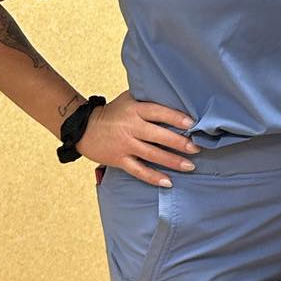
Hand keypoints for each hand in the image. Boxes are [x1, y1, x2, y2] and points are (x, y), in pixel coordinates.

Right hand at [75, 91, 198, 187]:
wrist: (84, 128)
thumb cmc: (113, 112)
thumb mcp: (129, 100)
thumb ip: (148, 100)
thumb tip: (175, 98)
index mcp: (134, 110)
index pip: (157, 112)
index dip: (175, 118)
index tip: (192, 124)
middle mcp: (130, 127)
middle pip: (157, 136)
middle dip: (179, 143)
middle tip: (196, 148)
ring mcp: (125, 145)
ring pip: (152, 154)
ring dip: (172, 161)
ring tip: (190, 166)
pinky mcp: (119, 160)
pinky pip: (139, 171)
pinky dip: (153, 177)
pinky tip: (168, 182)